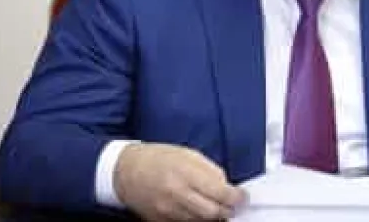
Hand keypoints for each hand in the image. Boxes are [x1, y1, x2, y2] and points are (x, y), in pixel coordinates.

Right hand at [114, 142, 246, 220]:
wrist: (125, 171)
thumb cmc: (158, 158)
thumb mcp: (187, 154)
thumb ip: (210, 170)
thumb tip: (227, 186)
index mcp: (185, 173)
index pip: (220, 192)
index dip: (236, 197)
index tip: (243, 197)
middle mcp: (177, 195)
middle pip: (213, 213)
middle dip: (228, 210)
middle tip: (232, 205)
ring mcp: (167, 212)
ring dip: (213, 216)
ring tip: (215, 206)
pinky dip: (196, 219)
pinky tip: (198, 210)